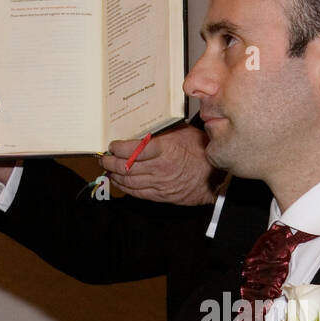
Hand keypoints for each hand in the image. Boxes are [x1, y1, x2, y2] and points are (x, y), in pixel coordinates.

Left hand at [100, 126, 220, 204]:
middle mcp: (160, 168)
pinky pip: (137, 193)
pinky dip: (125, 188)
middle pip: (126, 166)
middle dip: (110, 162)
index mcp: (165, 149)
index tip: (112, 145)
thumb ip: (163, 130)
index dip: (118, 148)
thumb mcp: (184, 132)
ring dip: (114, 175)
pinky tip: (119, 182)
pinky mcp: (161, 195)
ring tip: (108, 169)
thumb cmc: (201, 151)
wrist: (215, 177)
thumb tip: (145, 125)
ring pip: (129, 181)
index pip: (133, 150)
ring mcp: (159, 183)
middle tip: (104, 157)